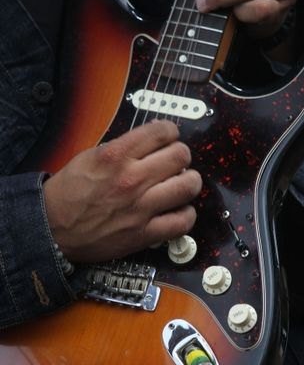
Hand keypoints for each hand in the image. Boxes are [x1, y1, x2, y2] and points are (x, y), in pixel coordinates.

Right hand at [43, 120, 201, 262]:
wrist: (51, 229)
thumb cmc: (67, 195)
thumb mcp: (89, 157)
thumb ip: (122, 148)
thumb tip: (151, 141)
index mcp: (116, 155)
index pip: (162, 131)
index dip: (170, 132)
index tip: (170, 138)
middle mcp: (131, 179)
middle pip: (181, 156)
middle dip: (182, 155)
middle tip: (177, 162)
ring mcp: (140, 207)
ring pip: (188, 186)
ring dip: (190, 182)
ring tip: (183, 184)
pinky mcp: (144, 233)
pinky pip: (182, 221)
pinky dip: (186, 214)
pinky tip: (179, 210)